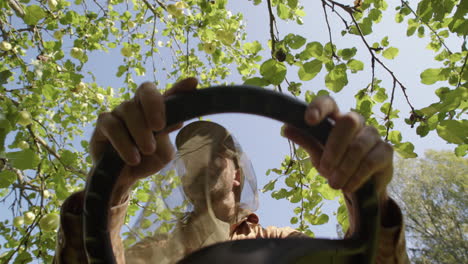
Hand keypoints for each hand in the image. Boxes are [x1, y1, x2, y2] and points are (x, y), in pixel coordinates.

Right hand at [89, 78, 197, 203]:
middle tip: (159, 127)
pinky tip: (133, 158)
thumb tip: (177, 120)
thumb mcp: (164, 151)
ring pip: (128, 109)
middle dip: (154, 105)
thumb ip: (167, 134)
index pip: (170, 94)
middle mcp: (138, 106)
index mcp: (157, 110)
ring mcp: (119, 112)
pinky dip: (123, 142)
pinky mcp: (103, 124)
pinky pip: (112, 125)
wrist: (124, 179)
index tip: (193, 82)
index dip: (180, 87)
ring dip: (140, 131)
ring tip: (147, 150)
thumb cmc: (147, 161)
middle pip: (145, 90)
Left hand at [283, 96, 392, 203]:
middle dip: (334, 148)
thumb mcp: (317, 154)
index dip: (319, 107)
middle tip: (324, 170)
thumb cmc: (335, 164)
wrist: (360, 186)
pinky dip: (356, 176)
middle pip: (348, 122)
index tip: (309, 120)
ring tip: (334, 184)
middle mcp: (356, 121)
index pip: (328, 103)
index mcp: (335, 118)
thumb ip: (306, 140)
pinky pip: (371, 161)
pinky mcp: (386, 150)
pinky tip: (348, 187)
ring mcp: (372, 134)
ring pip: (358, 146)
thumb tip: (285, 128)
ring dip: (344, 168)